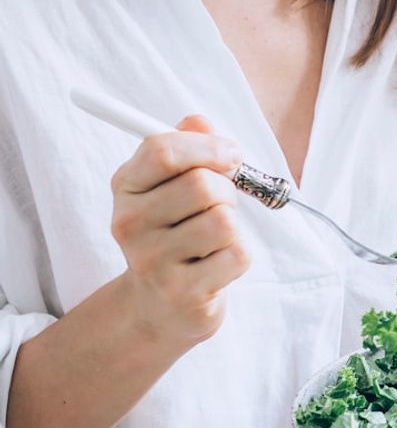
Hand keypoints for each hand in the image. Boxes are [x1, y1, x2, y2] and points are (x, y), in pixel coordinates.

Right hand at [109, 115, 249, 348]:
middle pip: (202, 186)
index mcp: (126, 186)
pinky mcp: (183, 292)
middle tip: (221, 206)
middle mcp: (129, 223)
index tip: (232, 155)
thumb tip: (198, 121)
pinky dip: (238, 257)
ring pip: (224, 221)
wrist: (159, 306)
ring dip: (233, 227)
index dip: (208, 147)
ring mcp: (152, 261)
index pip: (162, 150)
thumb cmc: (176, 234)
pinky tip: (215, 267)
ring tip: (214, 240)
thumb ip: (188, 148)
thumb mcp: (172, 187)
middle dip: (227, 192)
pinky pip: (237, 255)